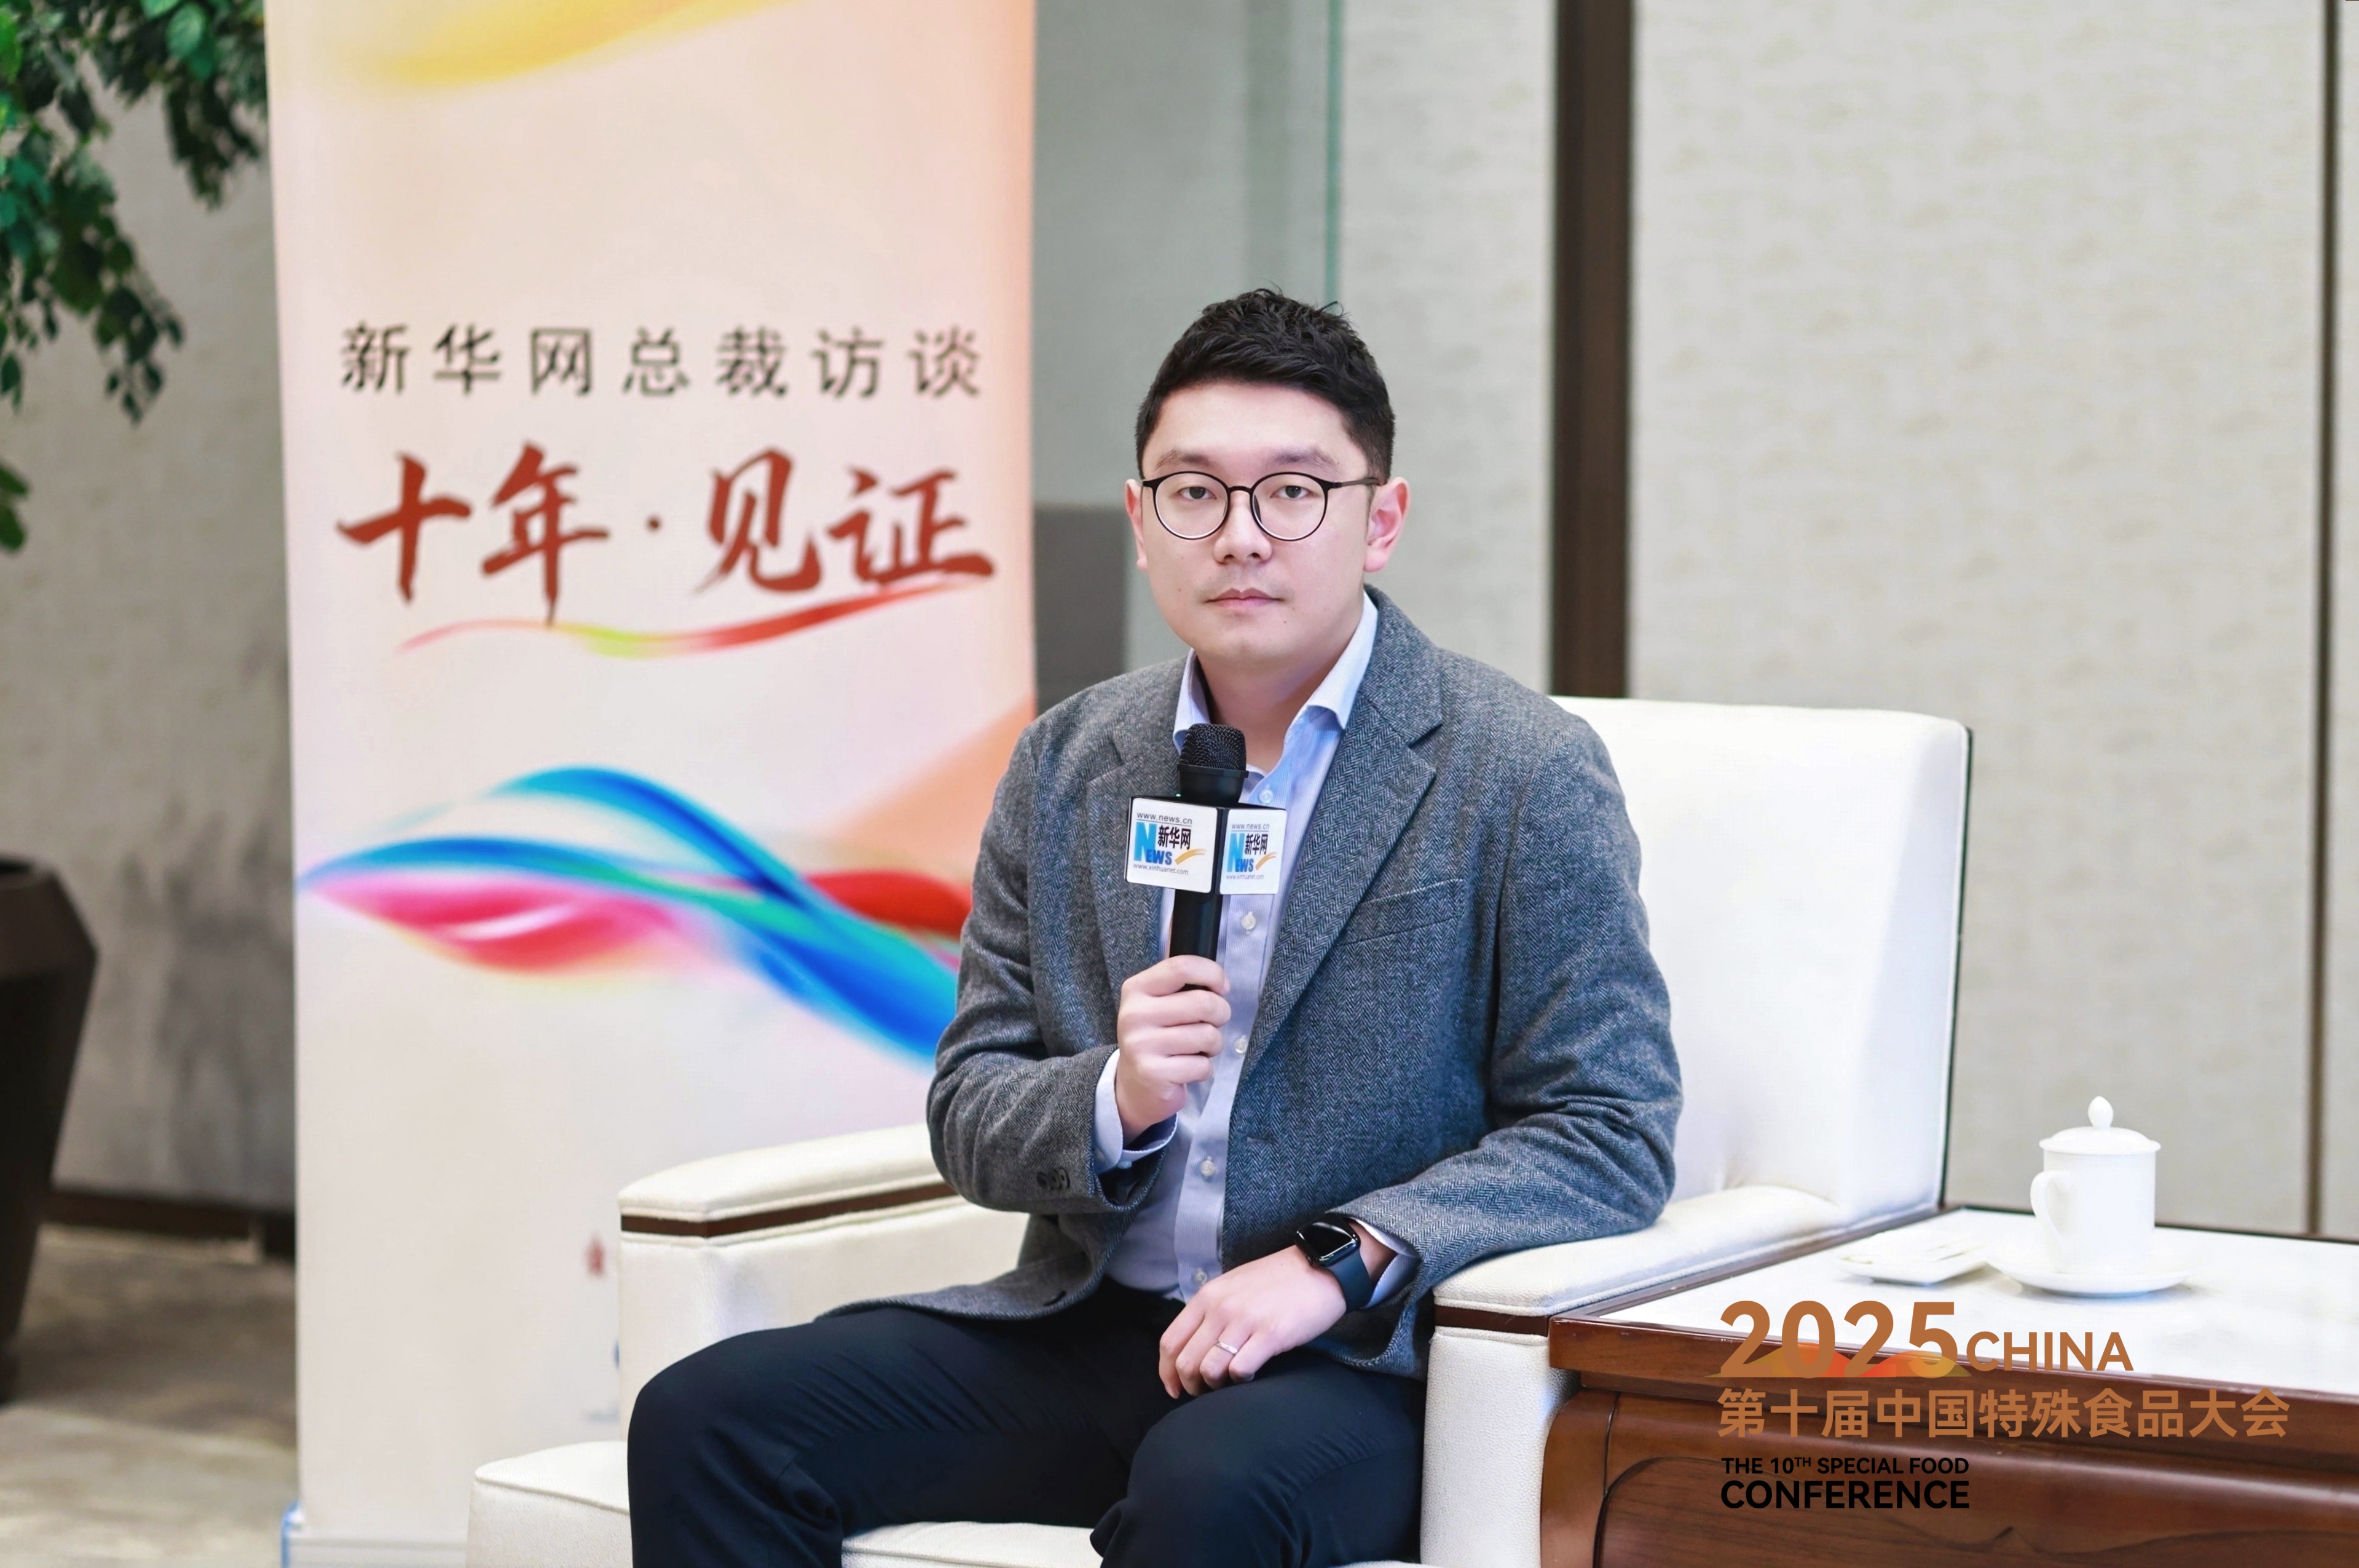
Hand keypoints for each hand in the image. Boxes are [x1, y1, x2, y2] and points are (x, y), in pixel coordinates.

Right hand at [1114, 955, 1228, 1139]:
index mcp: (1136, 989)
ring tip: (1198, 1048)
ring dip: (1213, 1044)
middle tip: (1214, 1022)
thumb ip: (1182, 984)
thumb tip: (1219, 979)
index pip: (1182, 967)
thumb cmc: (1158, 1037)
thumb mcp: (1159, 1003)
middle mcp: (1134, 1014)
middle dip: (1221, 1013)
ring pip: (1207, 1035)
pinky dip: (1203, 1069)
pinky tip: (1187, 1068)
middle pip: (1203, 1002)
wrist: (1134, 1084)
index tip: (1221, 987)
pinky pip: (1201, 1065)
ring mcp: (1141, 1044)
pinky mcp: (1153, 1073)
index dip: (1212, 974)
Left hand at [1159, 1244, 1345, 1396]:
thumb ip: (1211, 1312)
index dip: (1167, 1373)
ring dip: (1216, 1387)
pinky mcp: (1270, 1335)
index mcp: (1207, 1296)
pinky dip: (1241, 1382)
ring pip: (1209, 1370)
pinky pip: (1240, 1371)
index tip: (1175, 1389)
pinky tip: (1252, 1376)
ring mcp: (1245, 1321)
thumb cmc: (1278, 1281)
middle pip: (1186, 1362)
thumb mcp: (1234, 1287)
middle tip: (1207, 1392)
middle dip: (1191, 1387)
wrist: (1321, 1268)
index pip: (1170, 1342)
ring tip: (1229, 1384)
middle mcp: (1220, 1308)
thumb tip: (1194, 1347)